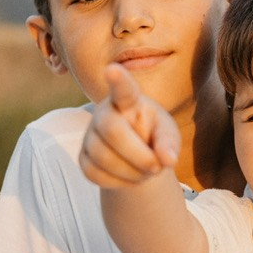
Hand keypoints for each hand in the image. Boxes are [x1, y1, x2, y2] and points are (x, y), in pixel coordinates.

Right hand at [79, 63, 179, 188]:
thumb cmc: (154, 136)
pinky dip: (118, 182)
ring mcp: (90, 135)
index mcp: (129, 101)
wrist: (137, 156)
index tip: (112, 69)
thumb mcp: (168, 136)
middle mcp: (104, 112)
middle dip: (138, 155)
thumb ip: (169, 144)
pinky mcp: (83, 156)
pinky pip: (94, 174)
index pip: (123, 89)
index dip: (118, 80)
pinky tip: (130, 177)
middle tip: (157, 168)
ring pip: (103, 157)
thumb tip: (167, 160)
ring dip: (131, 172)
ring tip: (146, 172)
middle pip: (112, 131)